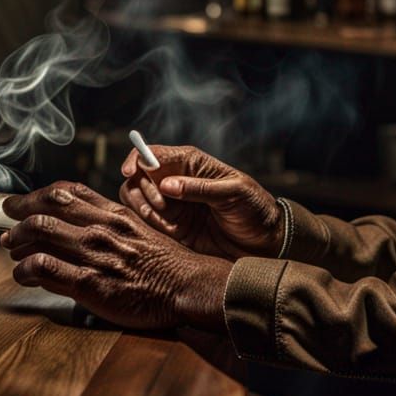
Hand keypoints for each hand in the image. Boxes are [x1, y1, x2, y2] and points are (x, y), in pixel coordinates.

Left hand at [0, 182, 231, 331]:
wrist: (187, 286)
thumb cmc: (166, 263)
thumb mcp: (139, 230)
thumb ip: (110, 224)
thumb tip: (80, 226)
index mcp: (113, 213)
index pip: (66, 192)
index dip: (36, 195)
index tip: (21, 203)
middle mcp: (101, 228)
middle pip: (47, 208)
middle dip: (18, 214)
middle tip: (5, 224)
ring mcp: (94, 254)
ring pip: (39, 232)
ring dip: (16, 240)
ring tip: (10, 249)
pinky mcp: (90, 283)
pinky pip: (44, 268)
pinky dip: (24, 269)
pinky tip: (22, 274)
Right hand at [119, 145, 283, 259]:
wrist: (264, 242)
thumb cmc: (254, 209)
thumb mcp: (233, 193)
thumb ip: (199, 188)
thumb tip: (166, 185)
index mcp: (190, 163)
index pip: (152, 153)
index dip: (136, 159)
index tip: (131, 172)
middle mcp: (176, 181)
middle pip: (137, 177)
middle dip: (143, 190)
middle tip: (162, 205)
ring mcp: (171, 205)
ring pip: (136, 200)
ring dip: (144, 209)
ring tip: (167, 221)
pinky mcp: (171, 228)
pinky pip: (146, 224)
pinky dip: (150, 226)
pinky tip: (170, 232)